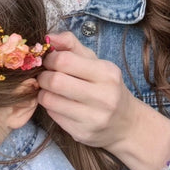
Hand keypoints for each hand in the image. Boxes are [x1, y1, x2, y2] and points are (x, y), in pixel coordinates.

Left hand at [38, 31, 169, 169]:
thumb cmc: (106, 87)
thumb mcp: (96, 62)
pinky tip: (58, 104)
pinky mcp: (82, 133)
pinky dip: (50, 107)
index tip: (50, 61)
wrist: (126, 123)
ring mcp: (93, 117)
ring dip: (43, 93)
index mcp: (107, 73)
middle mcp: (104, 96)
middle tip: (45, 76)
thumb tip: (47, 36)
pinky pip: (53, 116)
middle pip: (55, 81)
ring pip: (50, 100)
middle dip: (43, 76)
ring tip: (49, 90)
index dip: (50, 59)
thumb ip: (72, 45)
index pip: (65, 60)